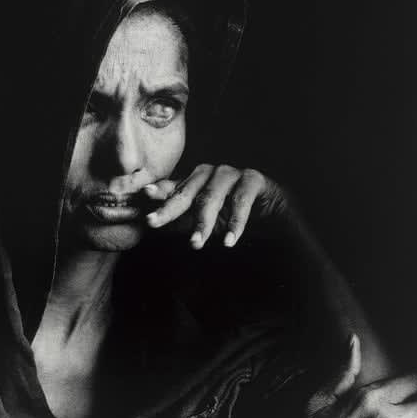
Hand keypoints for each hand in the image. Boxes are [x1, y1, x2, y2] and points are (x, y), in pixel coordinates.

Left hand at [143, 164, 284, 248]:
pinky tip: (229, 241)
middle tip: (154, 223)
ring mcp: (232, 174)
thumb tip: (148, 225)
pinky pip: (241, 200)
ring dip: (203, 222)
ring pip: (211, 196)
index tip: (142, 198)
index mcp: (195, 182)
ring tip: (196, 244)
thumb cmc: (233, 218)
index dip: (157, 193)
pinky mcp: (254, 179)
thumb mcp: (203, 223)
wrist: (274, 217)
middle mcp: (210, 174)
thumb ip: (179, 222)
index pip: (172, 188)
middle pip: (186, 192)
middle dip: (169, 209)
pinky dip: (235, 223)